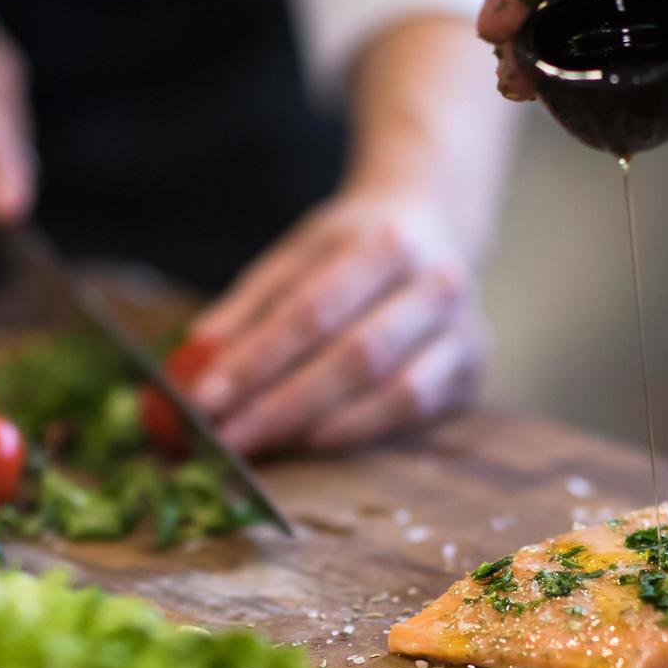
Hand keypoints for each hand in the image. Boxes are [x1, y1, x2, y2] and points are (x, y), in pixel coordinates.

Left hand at [188, 194, 488, 455]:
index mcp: (385, 242)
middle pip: (352, 355)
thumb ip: (251, 303)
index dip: (255, 359)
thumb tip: (196, 355)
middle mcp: (436, 283)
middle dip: (280, 404)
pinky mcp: (471, 367)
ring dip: (316, 424)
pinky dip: (358, 429)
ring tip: (259, 443)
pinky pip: (412, 410)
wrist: (435, 224)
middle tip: (225, 437)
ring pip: (389, 389)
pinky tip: (311, 440)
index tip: (204, 397)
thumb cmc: (354, 244)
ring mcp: (463, 327)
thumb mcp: (300, 252)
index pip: (310, 310)